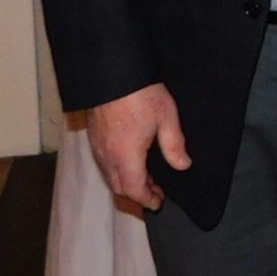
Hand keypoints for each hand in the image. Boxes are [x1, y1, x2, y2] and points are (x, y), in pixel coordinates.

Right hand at [86, 82, 190, 210]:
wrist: (111, 72)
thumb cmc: (141, 94)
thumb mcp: (166, 118)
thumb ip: (174, 145)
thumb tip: (183, 165)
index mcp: (125, 156)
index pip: (133, 189)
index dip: (146, 199)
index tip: (158, 203)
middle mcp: (107, 155)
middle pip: (119, 186)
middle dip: (137, 193)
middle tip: (156, 191)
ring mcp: (97, 146)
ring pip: (109, 175)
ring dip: (126, 181)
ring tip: (146, 176)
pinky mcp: (93, 136)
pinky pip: (103, 162)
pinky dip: (117, 169)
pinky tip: (130, 159)